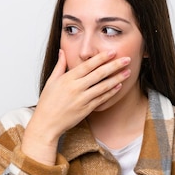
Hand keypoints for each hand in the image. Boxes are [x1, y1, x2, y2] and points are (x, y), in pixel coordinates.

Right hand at [22, 49, 130, 164]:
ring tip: (128, 72)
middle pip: (99, 74)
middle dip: (115, 65)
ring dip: (117, 78)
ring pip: (103, 86)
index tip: (112, 51)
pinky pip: (102, 99)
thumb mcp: (51, 81)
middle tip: (127, 59)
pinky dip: (111, 92)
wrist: (46, 124)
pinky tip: (119, 86)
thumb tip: (62, 51)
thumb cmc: (47, 103)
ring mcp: (82, 99)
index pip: (88, 65)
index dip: (102, 58)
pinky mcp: (86, 109)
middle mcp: (76, 88)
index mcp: (67, 79)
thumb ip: (59, 65)